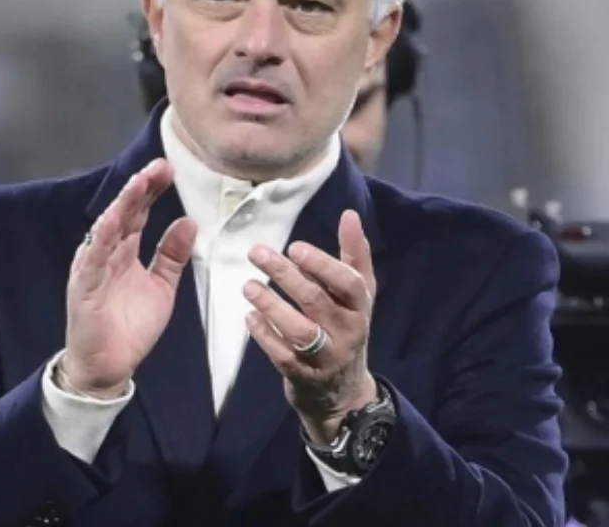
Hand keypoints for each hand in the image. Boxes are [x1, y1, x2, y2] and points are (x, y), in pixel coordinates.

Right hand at [62, 158, 197, 397]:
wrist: (108, 367)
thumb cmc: (130, 326)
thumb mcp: (162, 286)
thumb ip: (173, 255)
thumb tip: (189, 222)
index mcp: (125, 251)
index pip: (139, 214)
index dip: (152, 191)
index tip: (169, 171)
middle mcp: (107, 253)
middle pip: (124, 213)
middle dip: (140, 188)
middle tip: (159, 166)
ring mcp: (93, 268)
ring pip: (108, 228)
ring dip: (123, 204)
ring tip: (139, 183)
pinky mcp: (84, 287)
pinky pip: (93, 257)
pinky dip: (103, 236)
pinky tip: (114, 218)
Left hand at [243, 209, 378, 442]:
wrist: (343, 393)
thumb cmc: (347, 327)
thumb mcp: (359, 295)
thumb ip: (355, 255)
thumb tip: (350, 214)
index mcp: (360, 308)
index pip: (348, 284)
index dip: (322, 265)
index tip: (294, 247)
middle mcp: (347, 332)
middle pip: (315, 301)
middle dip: (285, 275)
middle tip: (257, 252)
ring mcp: (325, 357)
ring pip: (298, 330)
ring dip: (271, 306)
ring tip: (248, 285)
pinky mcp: (302, 375)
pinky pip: (282, 355)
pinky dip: (264, 335)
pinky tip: (248, 317)